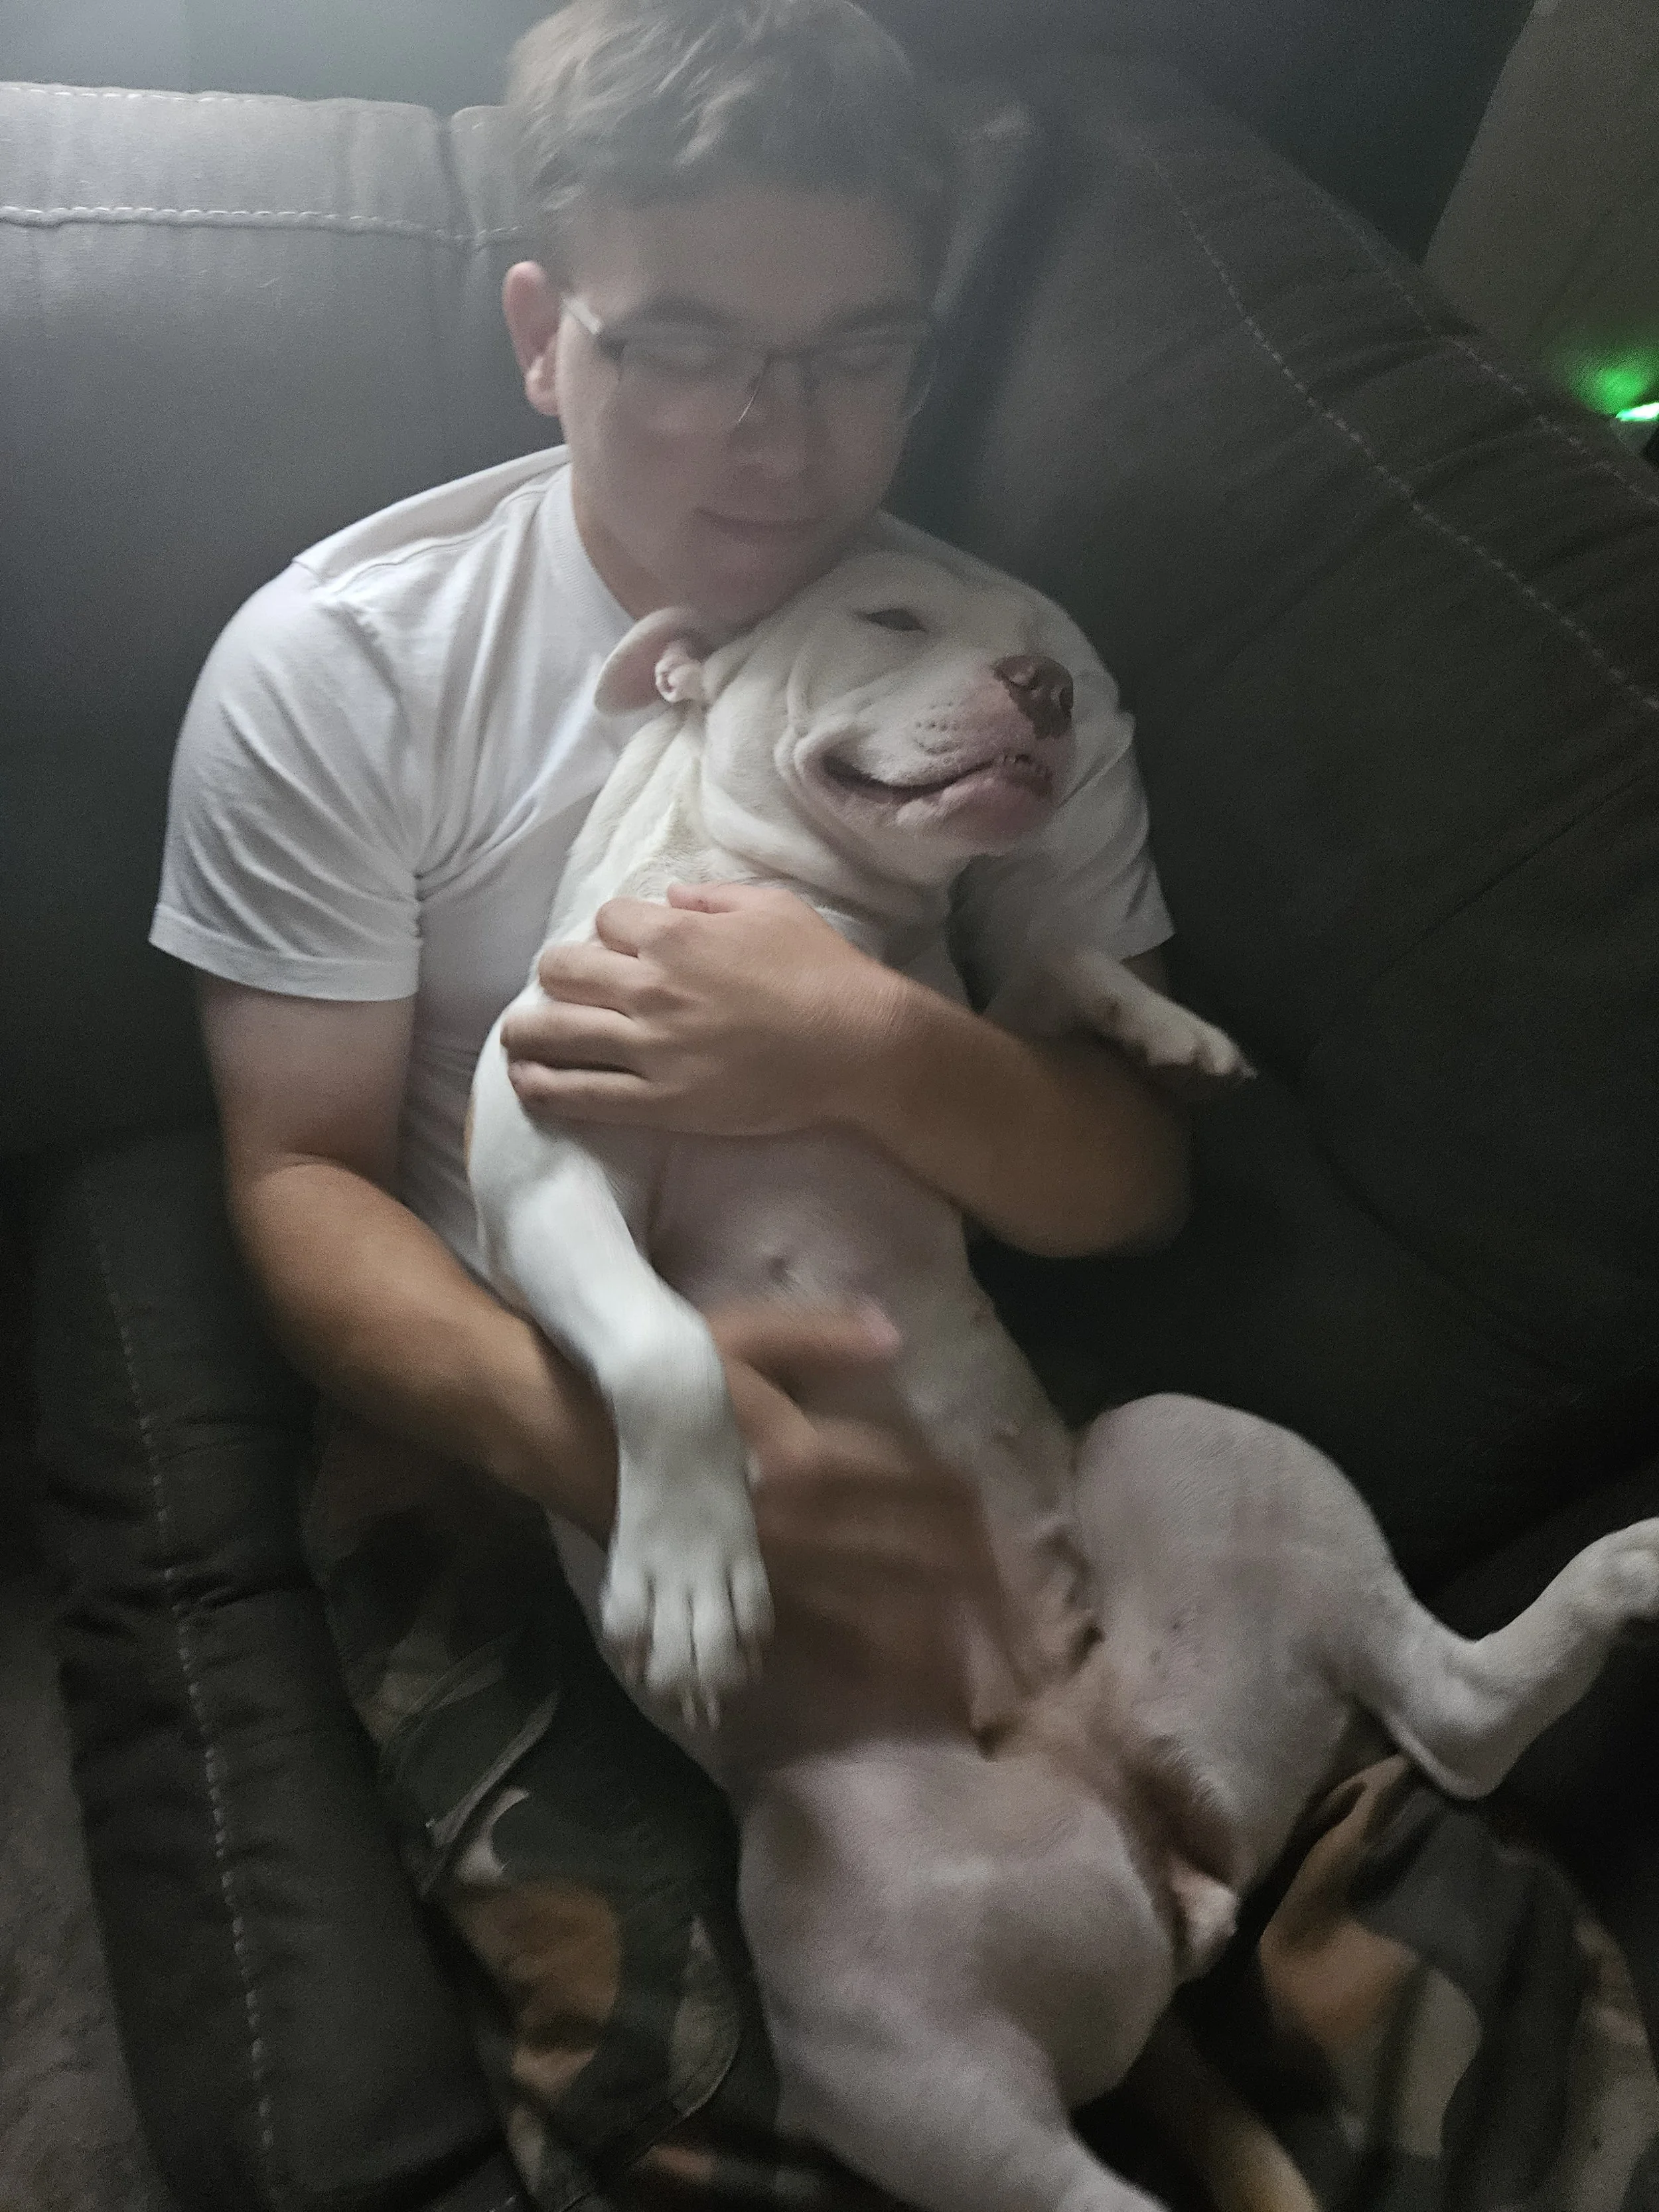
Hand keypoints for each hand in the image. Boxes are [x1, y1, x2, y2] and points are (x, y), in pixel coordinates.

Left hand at [501, 882, 905, 1134]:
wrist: (858, 1046)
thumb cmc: (824, 971)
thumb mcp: (773, 907)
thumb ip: (712, 897)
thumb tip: (669, 895)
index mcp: (675, 934)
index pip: (605, 919)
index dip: (610, 930)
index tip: (622, 946)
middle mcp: (649, 988)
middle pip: (561, 970)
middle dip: (556, 974)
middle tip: (562, 988)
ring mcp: (649, 1049)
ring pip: (554, 1033)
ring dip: (526, 1032)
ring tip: (518, 1038)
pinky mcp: (659, 1102)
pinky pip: (581, 1095)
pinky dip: (544, 1089)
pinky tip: (527, 1084)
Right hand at [704, 1302, 1012, 1725]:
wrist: (571, 1430)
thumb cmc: (670, 1379)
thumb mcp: (745, 1336)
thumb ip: (821, 1335)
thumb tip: (895, 1335)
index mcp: (811, 1458)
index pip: (920, 1490)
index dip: (972, 1516)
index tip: (1009, 1543)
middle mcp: (799, 1525)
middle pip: (909, 1565)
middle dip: (971, 1601)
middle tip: (1020, 1636)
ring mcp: (764, 1569)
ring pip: (864, 1616)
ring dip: (922, 1645)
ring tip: (973, 1677)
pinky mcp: (728, 1592)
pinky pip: (805, 1640)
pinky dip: (852, 1662)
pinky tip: (886, 1680)